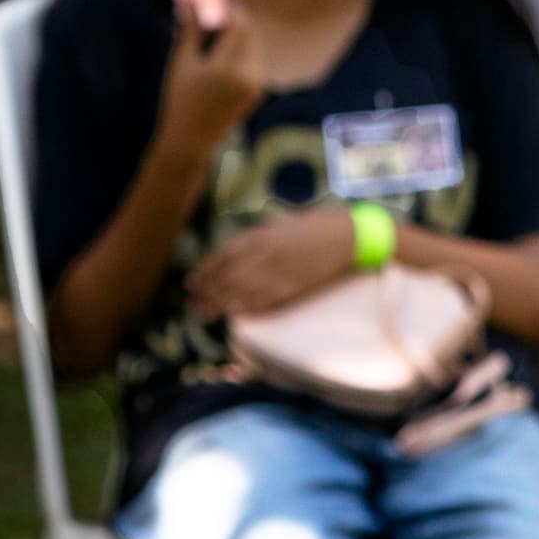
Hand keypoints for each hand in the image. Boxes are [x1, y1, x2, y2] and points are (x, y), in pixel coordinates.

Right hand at [156, 12, 272, 157]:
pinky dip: (242, 49)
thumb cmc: (179, 100)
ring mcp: (256, 84)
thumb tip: (192, 0)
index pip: (238, 24)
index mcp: (227, 69)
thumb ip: (191, 31)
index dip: (229, 7)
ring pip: (254, 44)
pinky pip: (254, 59)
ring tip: (216, 28)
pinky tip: (222, 49)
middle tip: (217, 8)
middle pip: (250, 31)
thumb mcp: (181, 64)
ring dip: (239, 32)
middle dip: (235, 17)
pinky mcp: (258, 90)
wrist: (191, 140)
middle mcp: (248, 75)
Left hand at [187, 207, 359, 319]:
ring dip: (217, 305)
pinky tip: (230, 314)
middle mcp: (263, 256)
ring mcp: (276, 275)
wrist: (347, 237)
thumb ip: (258, 237)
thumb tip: (237, 251)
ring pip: (239, 294)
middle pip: (226, 279)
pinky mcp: (290, 290)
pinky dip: (242, 308)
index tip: (191, 283)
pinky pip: (260, 302)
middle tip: (191, 304)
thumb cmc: (315, 225)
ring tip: (202, 314)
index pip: (221, 258)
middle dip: (205, 292)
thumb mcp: (280, 224)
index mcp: (259, 237)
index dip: (204, 272)